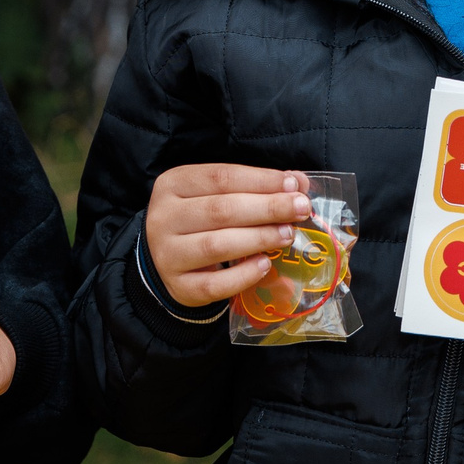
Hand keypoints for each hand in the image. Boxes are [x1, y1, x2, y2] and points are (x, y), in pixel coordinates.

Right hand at [145, 163, 312, 306]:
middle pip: (220, 210)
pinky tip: (265, 265)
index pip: (220, 177)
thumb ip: (254, 187)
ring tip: (288, 235)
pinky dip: (243, 275)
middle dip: (267, 208)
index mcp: (173, 184)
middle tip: (300, 209)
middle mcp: (163, 217)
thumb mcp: (218, 194)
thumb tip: (298, 184)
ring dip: (259, 238)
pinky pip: (214, 284)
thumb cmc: (199, 220)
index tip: (294, 186)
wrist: (167, 259)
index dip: (260, 180)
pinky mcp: (178, 287)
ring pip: (216, 245)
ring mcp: (167, 254)